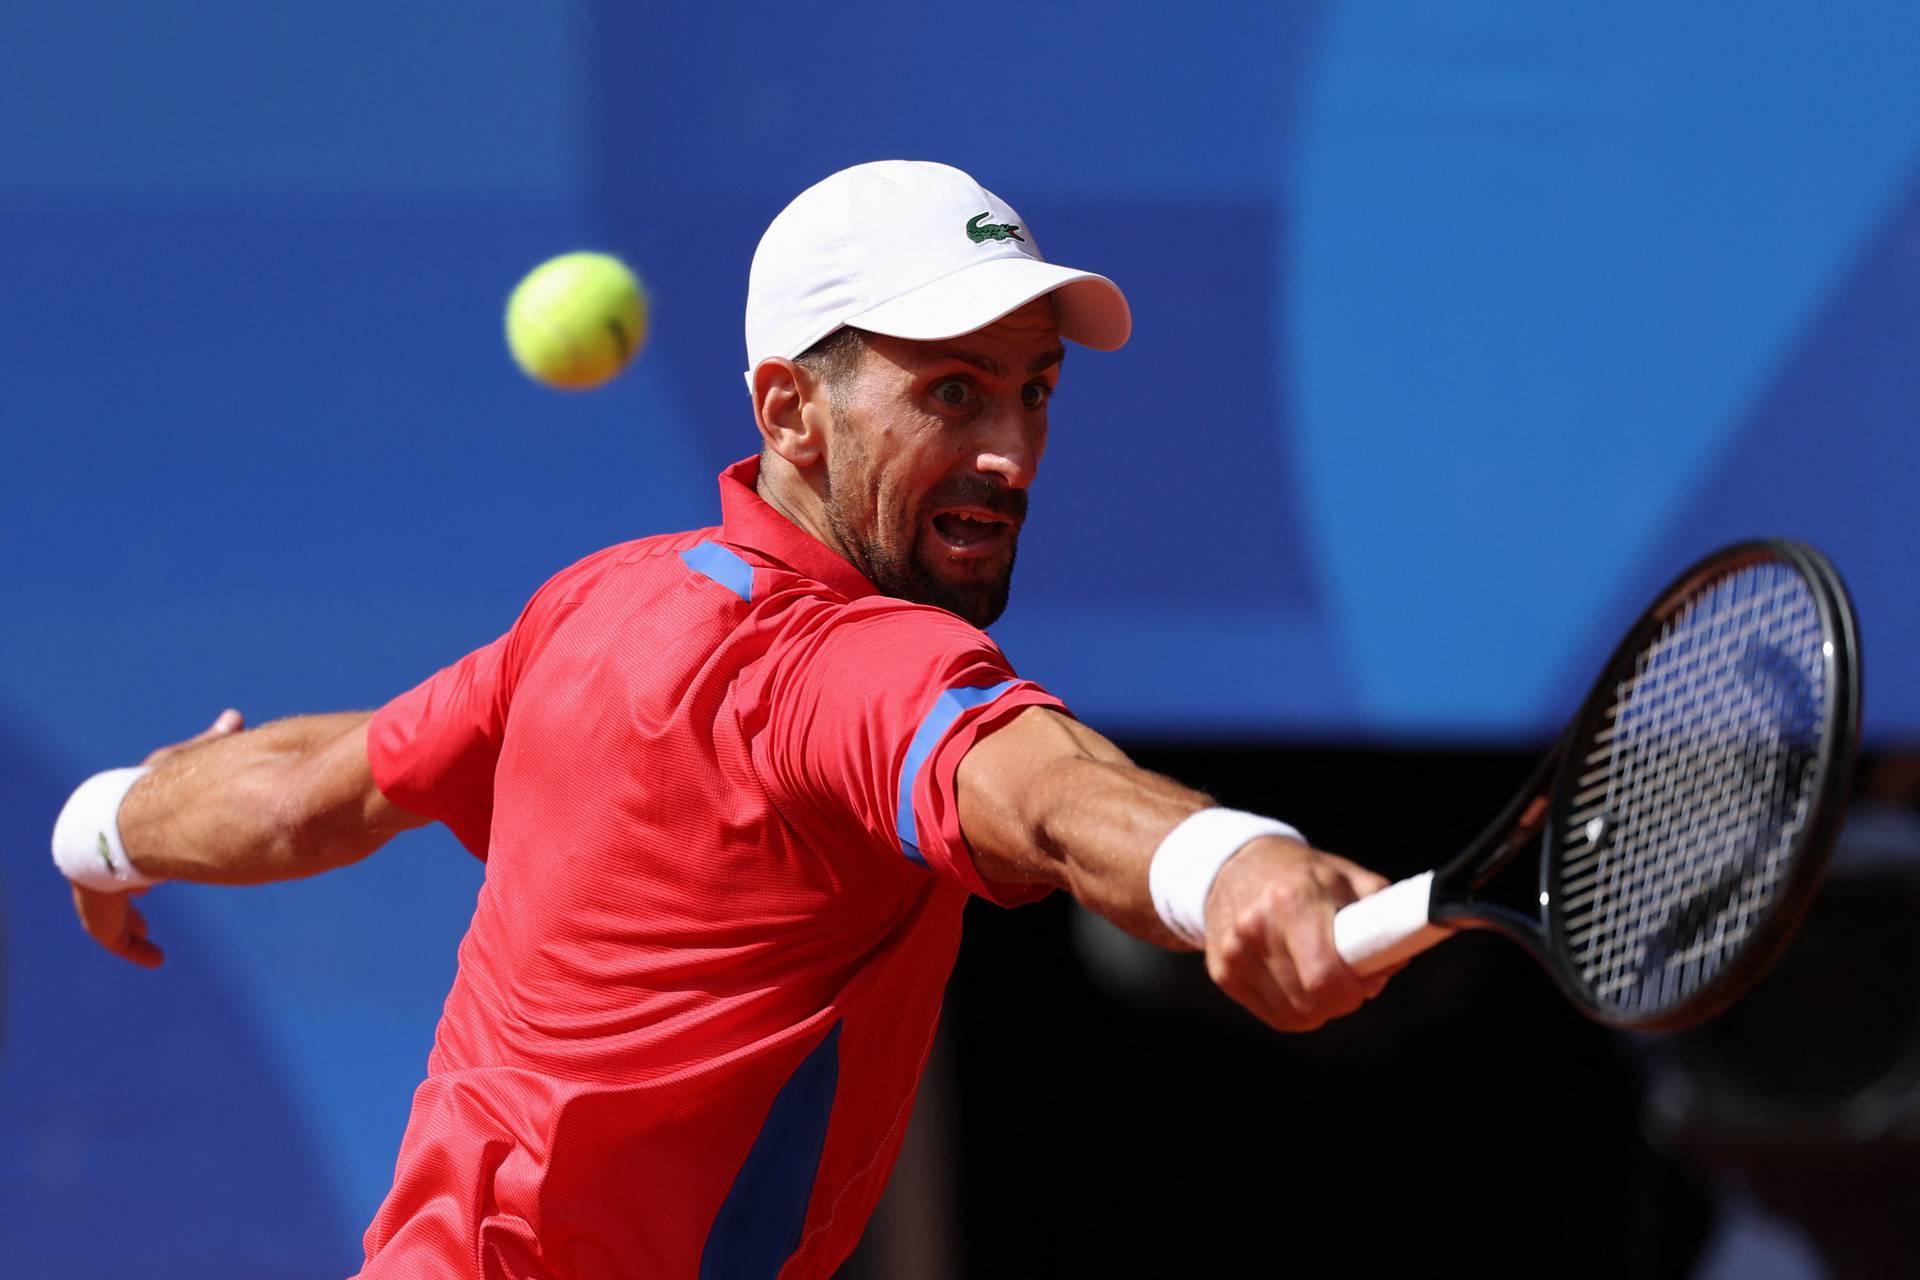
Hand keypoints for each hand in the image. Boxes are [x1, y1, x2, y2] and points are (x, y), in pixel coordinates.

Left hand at [69, 708, 244, 967]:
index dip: (139, 845)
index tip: (153, 865)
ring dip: (125, 917)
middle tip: (144, 895)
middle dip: (124, 883)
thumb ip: (213, 743)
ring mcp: (93, 877)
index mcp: (120, 815)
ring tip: (145, 931)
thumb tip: (232, 716)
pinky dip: (129, 944)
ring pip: (104, 904)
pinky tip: (154, 956)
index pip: (125, 830)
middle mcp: (100, 846)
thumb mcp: (199, 762)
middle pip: (108, 869)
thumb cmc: (175, 787)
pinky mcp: (95, 905)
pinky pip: (108, 933)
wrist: (137, 817)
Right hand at [1201, 835, 1393, 1031]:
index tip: (1362, 983)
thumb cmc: (1301, 874)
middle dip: (1339, 1000)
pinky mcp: (1221, 971)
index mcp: (1293, 899)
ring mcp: (1234, 951)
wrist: (1233, 864)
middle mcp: (1256, 925)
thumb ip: (1379, 916)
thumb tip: (1390, 962)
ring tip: (1320, 976)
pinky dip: (1293, 1008)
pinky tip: (1296, 980)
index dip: (1352, 991)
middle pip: (1311, 1003)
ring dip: (1317, 1007)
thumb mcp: (1346, 877)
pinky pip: (1273, 1016)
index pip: (1324, 976)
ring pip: (1294, 1016)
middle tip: (1347, 981)